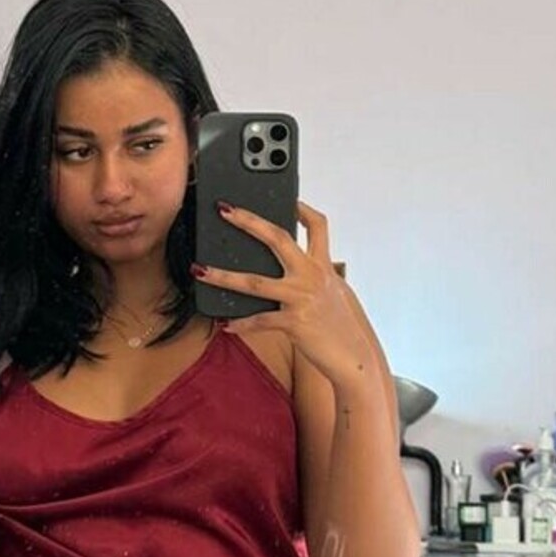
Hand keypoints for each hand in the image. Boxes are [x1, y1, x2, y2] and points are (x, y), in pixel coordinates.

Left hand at [192, 199, 373, 390]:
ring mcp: (301, 297)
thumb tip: (295, 275)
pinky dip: (241, 324)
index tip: (290, 200)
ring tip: (201, 271)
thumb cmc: (344, 328)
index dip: (303, 210)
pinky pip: (259, 320)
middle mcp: (311, 275)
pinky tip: (225, 325)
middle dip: (248, 221)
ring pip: (254, 282)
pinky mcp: (294, 322)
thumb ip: (317, 279)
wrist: (355, 356)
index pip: (318, 226)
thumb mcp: (336, 294)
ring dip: (223, 276)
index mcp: (322, 267)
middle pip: (277, 238)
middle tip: (225, 210)